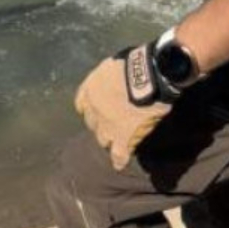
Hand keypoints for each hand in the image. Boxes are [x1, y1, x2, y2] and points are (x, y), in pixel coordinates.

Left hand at [74, 45, 174, 170]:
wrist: (147, 76)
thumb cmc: (133, 63)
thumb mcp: (111, 66)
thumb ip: (107, 77)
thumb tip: (113, 79)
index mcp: (89, 89)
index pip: (82, 105)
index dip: (91, 109)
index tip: (98, 111)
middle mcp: (93, 109)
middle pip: (93, 124)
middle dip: (100, 125)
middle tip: (112, 124)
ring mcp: (106, 125)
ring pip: (103, 139)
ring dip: (110, 139)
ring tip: (118, 141)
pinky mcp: (122, 137)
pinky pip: (118, 153)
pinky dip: (119, 159)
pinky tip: (119, 164)